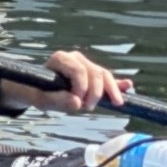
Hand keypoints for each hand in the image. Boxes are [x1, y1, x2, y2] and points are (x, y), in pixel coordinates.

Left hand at [1, 48, 130, 113]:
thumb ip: (56, 100)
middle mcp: (75, 58)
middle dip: (96, 92)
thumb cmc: (38, 92)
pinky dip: (118, 84)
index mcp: (61, 59)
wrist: (38, 90)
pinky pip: (108, 78)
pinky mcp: (93, 74)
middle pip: (95, 72)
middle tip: (88, 108)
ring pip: (104, 75)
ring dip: (111, 90)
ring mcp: (86, 64)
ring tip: (115, 104)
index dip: (82, 87)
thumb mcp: (42, 99)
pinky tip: (128, 86)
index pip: (78, 70)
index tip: (78, 103)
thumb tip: (77, 102)